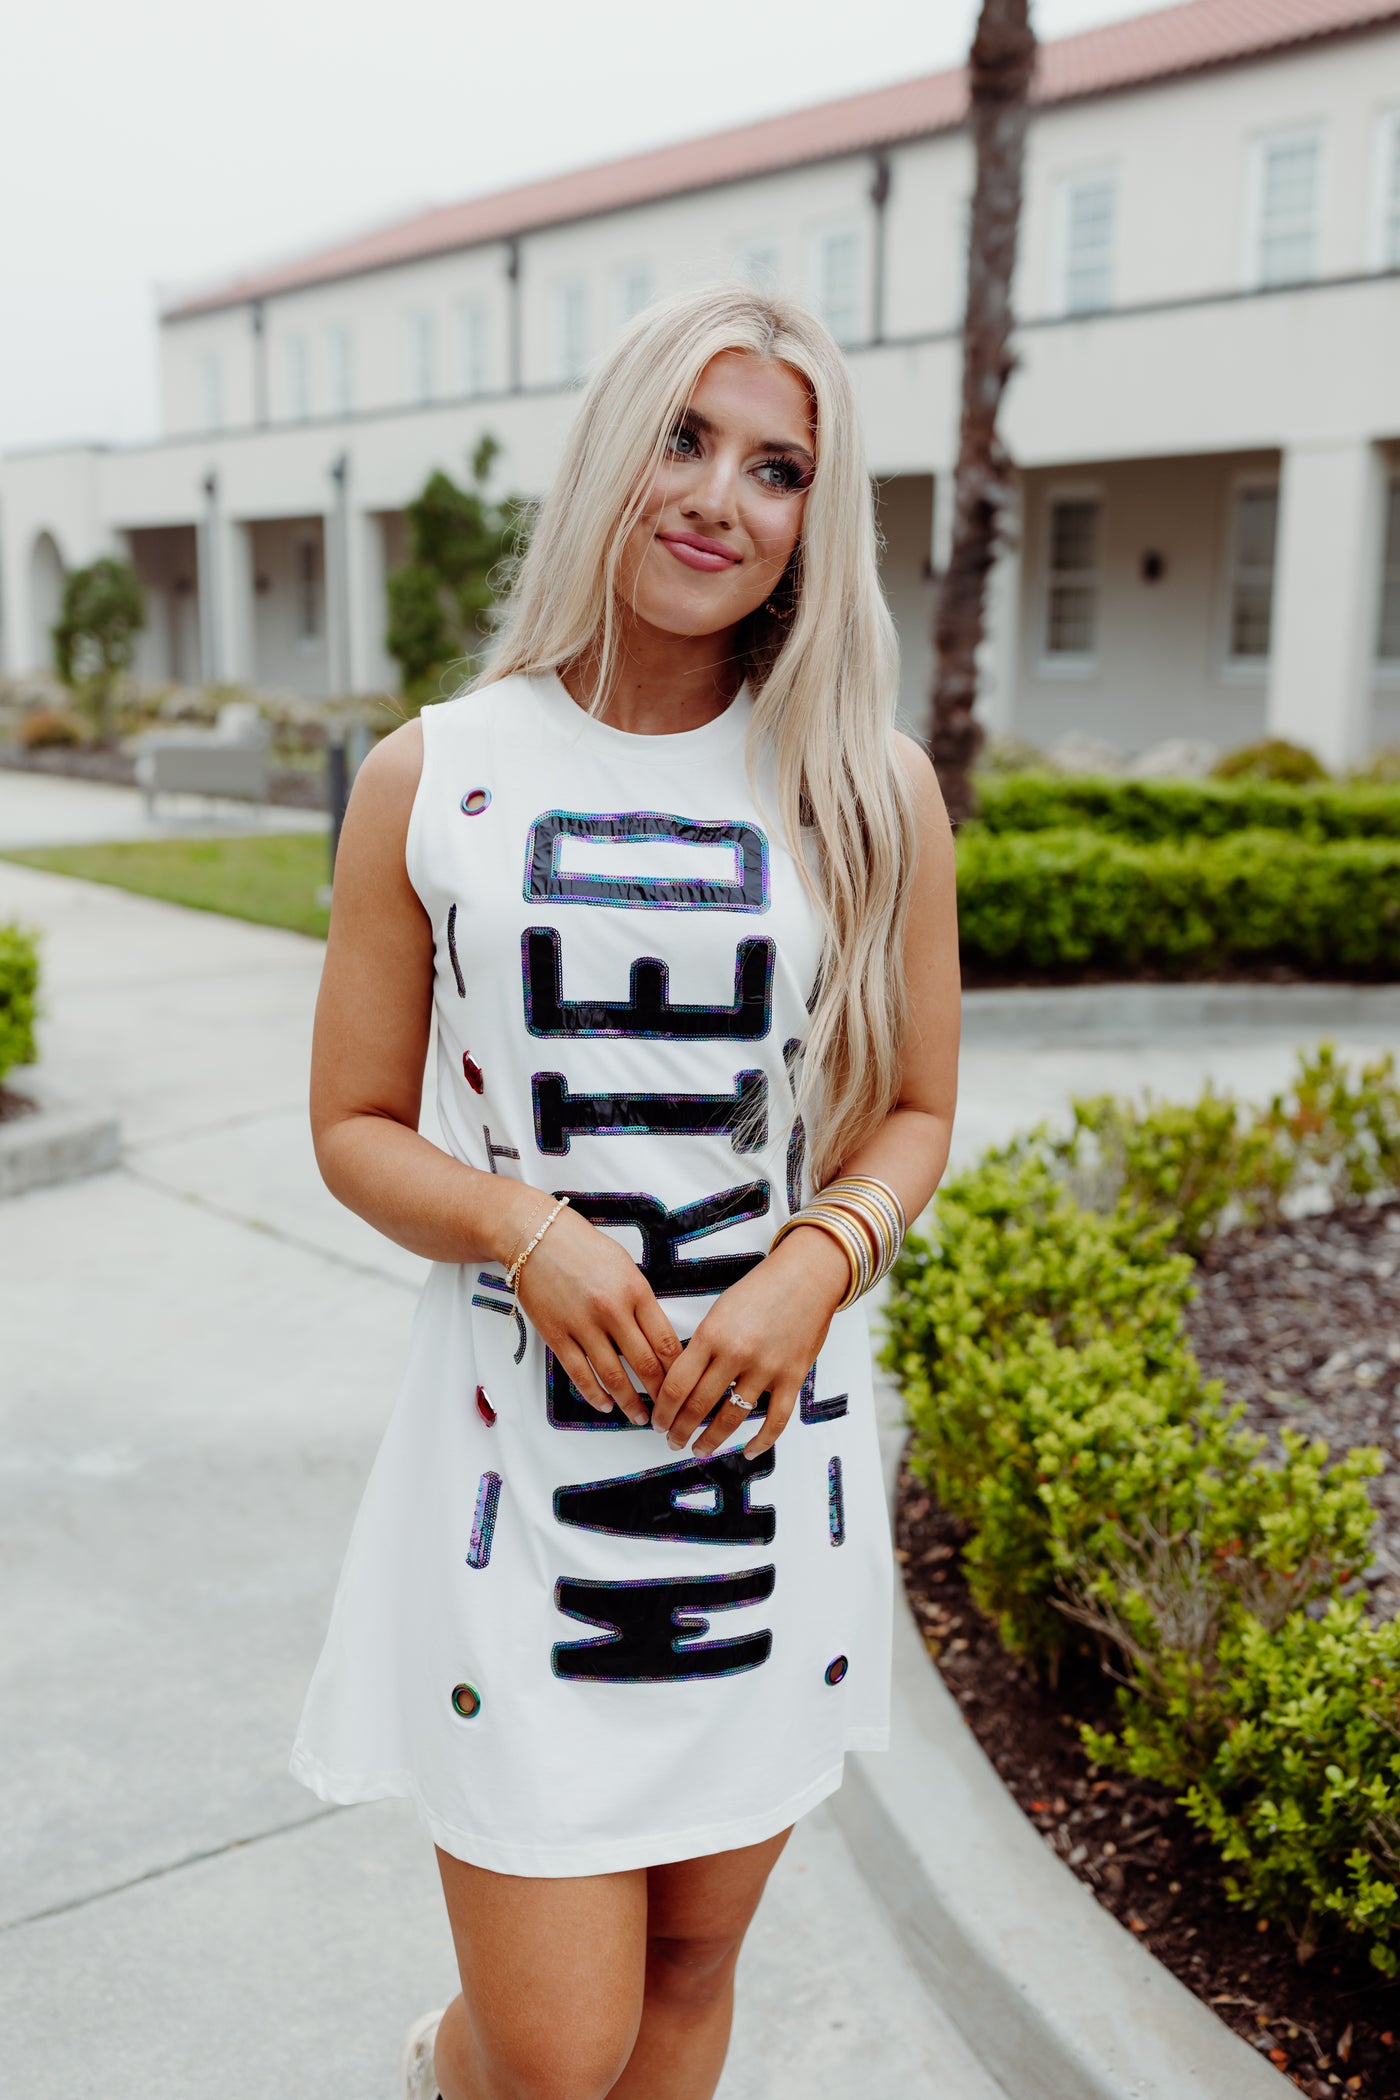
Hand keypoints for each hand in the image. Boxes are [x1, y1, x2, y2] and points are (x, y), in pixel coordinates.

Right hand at [513, 1201, 681, 1425]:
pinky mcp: (556, 1334)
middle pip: (645, 1364)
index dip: (678, 1371)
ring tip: (639, 1418)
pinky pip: (579, 1373)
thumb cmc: (583, 1248)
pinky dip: (594, 1394)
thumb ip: (643, 1302)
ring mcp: (582, 1325)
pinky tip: (605, 1404)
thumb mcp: (626, 1267)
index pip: (666, 1342)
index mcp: (635, 1291)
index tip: (684, 1386)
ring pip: (613, 1376)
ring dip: (629, 1402)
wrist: (535, 1236)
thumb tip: (660, 1339)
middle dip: (660, 1394)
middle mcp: (612, 1310)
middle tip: (668, 1411)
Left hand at [649, 1225, 850, 1459]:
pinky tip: (748, 1451)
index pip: (677, 1384)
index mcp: (711, 1334)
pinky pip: (775, 1420)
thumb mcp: (719, 1310)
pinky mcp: (792, 1377)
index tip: (658, 1421)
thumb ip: (703, 1345)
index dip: (663, 1410)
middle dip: (679, 1429)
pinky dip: (761, 1441)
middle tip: (672, 1441)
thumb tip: (683, 1382)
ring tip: (699, 1450)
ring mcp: (766, 1368)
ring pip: (731, 1418)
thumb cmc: (760, 1289)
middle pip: (698, 1405)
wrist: (807, 1276)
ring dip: (711, 1440)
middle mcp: (736, 1353)